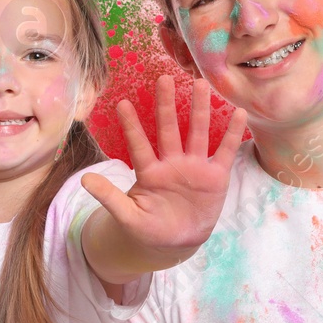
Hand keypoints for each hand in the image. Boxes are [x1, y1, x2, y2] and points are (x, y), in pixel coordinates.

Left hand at [80, 75, 246, 261]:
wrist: (176, 244)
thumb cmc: (148, 229)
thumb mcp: (127, 216)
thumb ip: (109, 197)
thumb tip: (84, 179)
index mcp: (149, 172)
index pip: (138, 145)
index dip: (131, 125)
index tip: (122, 103)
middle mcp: (172, 163)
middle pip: (168, 130)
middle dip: (166, 105)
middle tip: (164, 78)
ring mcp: (195, 167)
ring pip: (197, 133)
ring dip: (200, 110)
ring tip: (200, 84)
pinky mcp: (216, 177)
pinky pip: (225, 152)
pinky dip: (232, 134)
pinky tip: (238, 113)